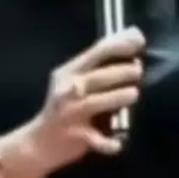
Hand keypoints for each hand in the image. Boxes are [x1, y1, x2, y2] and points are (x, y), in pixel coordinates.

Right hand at [28, 27, 144, 174]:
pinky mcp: (75, 136)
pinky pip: (94, 139)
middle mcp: (67, 90)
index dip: (119, 45)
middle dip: (119, 72)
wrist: (39, 142)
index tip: (139, 41)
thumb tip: (134, 33)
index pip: (96, 52)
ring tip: (134, 94)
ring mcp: (70, 114)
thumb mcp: (75, 79)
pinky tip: (119, 144)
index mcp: (69, 72)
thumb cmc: (64, 105)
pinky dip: (107, 143)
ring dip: (116, 97)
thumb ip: (102, 59)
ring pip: (94, 103)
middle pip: (96, 78)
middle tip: (138, 70)